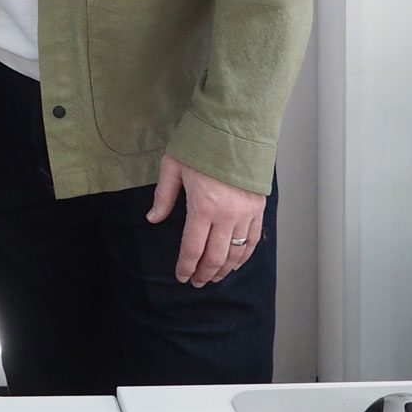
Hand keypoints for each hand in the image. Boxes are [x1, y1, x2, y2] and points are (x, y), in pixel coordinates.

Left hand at [147, 155, 265, 287]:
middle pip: (215, 258)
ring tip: (214, 277)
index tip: (181, 276)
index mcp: (203, 207)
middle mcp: (227, 216)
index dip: (186, 267)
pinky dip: (244, 256)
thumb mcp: (173, 166)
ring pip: (236, 254)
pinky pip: (253, 241)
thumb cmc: (201, 144)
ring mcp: (246, 214)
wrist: (235, 128)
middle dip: (204, 274)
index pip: (193, 249)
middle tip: (196, 282)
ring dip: (224, 270)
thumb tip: (152, 219)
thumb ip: (163, 196)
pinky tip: (235, 263)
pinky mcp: (258, 208)